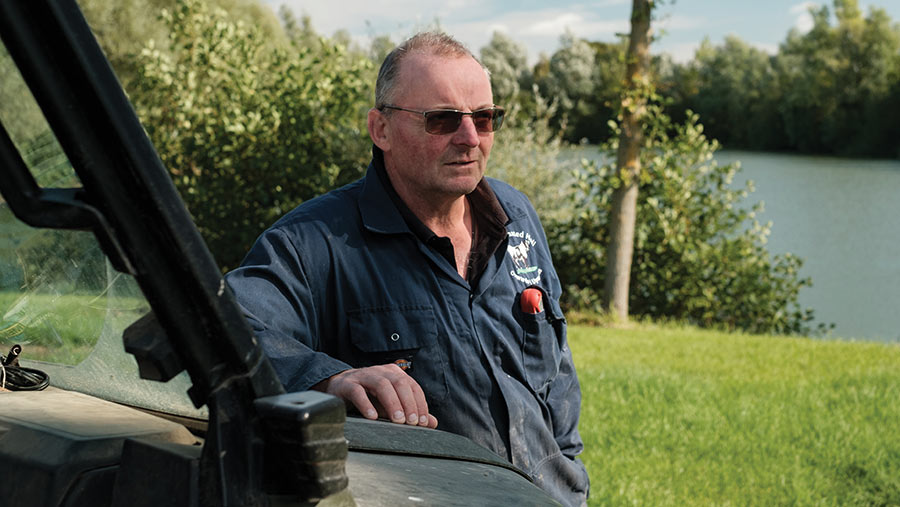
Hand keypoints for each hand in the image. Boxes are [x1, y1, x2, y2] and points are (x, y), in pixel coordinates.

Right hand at [313, 364, 437, 427]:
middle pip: (399, 383)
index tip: (424, 422)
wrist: (338, 386)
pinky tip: (372, 417)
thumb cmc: (369, 396)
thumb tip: (433, 423)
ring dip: (392, 403)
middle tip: (412, 422)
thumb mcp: (391, 403)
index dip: (419, 403)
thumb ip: (410, 411)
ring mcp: (363, 376)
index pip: (412, 386)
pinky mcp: (347, 385)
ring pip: (381, 385)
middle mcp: (381, 372)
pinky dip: (366, 404)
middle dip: (408, 403)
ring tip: (397, 420)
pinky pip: (358, 392)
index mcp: (394, 373)